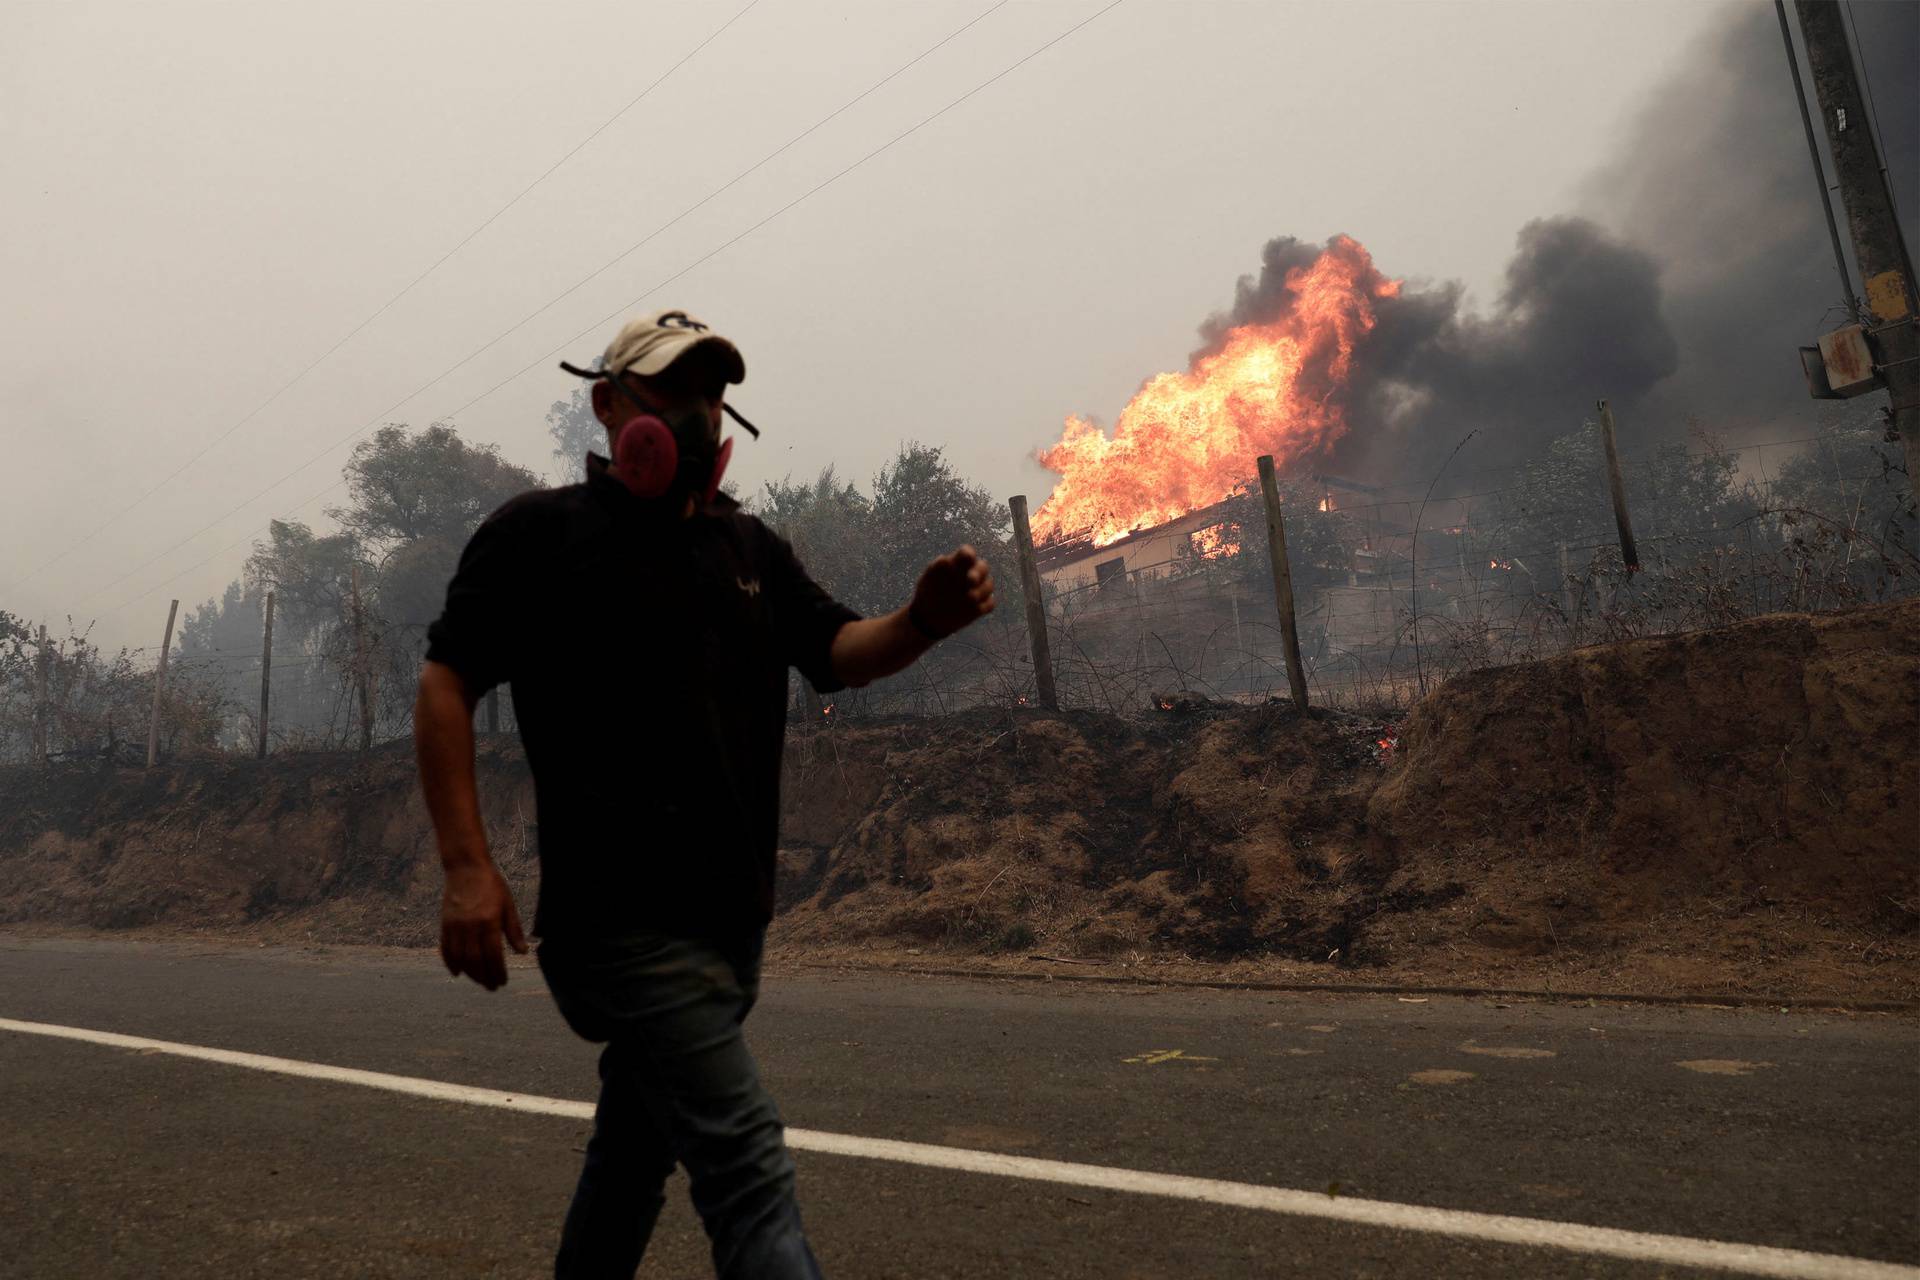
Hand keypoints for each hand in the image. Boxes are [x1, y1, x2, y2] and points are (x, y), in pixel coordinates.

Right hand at [439, 862, 526, 990]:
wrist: (466, 868)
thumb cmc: (492, 885)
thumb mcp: (508, 904)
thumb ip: (514, 930)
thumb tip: (523, 952)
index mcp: (489, 921)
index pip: (493, 955)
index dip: (497, 972)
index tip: (502, 982)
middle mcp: (470, 926)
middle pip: (475, 961)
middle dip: (484, 977)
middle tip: (492, 987)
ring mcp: (455, 926)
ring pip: (460, 958)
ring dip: (470, 973)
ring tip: (479, 981)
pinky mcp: (444, 923)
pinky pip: (445, 948)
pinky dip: (450, 962)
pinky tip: (458, 972)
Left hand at [909, 545, 996, 640]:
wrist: (928, 618)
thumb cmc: (927, 593)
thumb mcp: (928, 580)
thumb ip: (937, 569)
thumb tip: (944, 560)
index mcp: (958, 563)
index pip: (967, 553)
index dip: (969, 554)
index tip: (967, 558)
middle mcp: (971, 573)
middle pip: (983, 567)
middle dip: (978, 573)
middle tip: (970, 581)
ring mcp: (977, 590)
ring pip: (989, 585)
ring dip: (982, 591)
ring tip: (970, 598)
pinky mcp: (980, 606)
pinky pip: (990, 603)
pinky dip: (985, 605)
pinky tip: (974, 610)